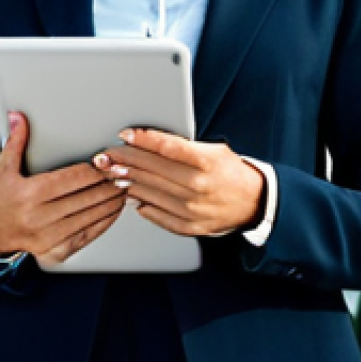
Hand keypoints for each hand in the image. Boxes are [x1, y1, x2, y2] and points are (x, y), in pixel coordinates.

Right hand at [0, 112, 126, 265]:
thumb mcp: (3, 168)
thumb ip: (15, 142)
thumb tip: (18, 117)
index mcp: (29, 194)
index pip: (72, 178)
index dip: (96, 170)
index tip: (110, 162)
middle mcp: (40, 217)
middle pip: (86, 197)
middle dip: (109, 184)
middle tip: (126, 172)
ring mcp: (49, 236)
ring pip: (90, 217)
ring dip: (111, 202)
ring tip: (124, 188)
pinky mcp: (56, 250)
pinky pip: (86, 235)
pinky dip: (104, 222)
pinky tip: (113, 210)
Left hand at [93, 128, 263, 236]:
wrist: (253, 202)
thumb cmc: (229, 171)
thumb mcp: (213, 150)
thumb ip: (183, 147)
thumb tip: (147, 143)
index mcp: (206, 162)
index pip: (167, 147)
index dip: (143, 139)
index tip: (125, 134)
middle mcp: (199, 186)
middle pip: (153, 169)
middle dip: (125, 159)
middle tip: (107, 154)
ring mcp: (193, 209)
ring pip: (151, 192)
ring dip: (128, 181)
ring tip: (112, 171)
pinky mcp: (190, 226)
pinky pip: (158, 215)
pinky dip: (141, 204)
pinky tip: (130, 194)